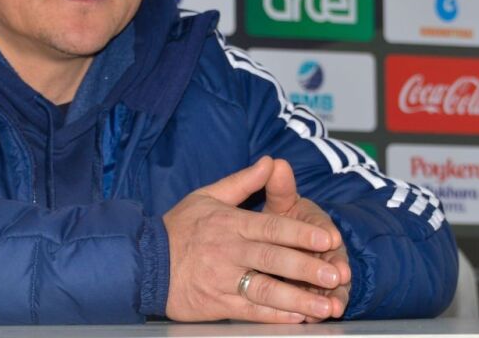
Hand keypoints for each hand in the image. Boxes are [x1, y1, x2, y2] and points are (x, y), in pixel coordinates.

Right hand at [163, 157, 344, 322]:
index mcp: (230, 223)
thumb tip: (270, 161)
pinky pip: (251, 310)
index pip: (270, 227)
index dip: (300, 233)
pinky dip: (275, 315)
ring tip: (325, 305)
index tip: (327, 238)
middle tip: (334, 274)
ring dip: (298, 298)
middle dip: (305, 267)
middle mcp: (229, 251)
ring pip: (266, 289)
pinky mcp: (218, 303)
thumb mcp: (207, 196)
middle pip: (272, 258)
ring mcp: (223, 279)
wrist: (144, 261)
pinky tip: (298, 318)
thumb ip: (242, 181)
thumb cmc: (179, 228)